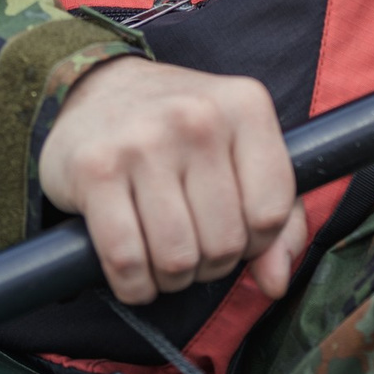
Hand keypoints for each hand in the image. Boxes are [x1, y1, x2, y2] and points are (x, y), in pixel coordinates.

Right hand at [36, 55, 306, 305]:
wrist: (100, 89)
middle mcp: (197, 117)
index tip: (236, 233)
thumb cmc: (182, 131)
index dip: (257, 243)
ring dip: (172, 278)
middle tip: (195, 246)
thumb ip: (277, 216)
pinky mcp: (95, 170)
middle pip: (225, 242)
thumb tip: (276, 282)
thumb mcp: (240, 151)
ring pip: (177, 259)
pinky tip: (135, 272)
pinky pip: (126, 260)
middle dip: (211, 264)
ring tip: (165, 258)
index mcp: (245, 106)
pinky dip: (134, 284)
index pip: (271, 212)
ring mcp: (143, 141)